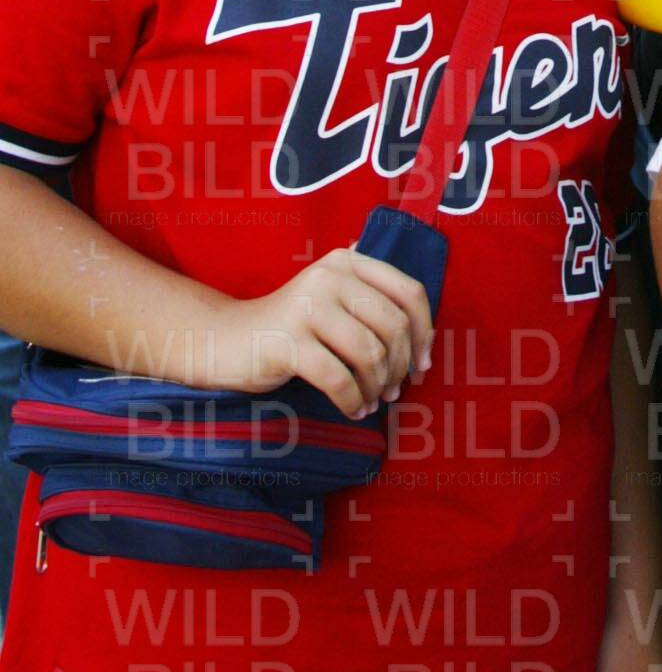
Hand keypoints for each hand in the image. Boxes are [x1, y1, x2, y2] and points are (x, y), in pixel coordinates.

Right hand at [208, 248, 433, 418]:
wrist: (227, 340)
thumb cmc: (291, 327)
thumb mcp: (332, 298)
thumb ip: (369, 297)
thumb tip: (423, 324)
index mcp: (348, 262)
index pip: (409, 291)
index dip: (424, 332)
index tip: (423, 364)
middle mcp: (330, 276)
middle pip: (392, 325)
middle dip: (400, 366)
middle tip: (394, 391)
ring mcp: (308, 306)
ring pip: (368, 353)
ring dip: (377, 387)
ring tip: (372, 401)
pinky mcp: (288, 342)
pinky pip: (339, 378)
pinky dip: (352, 400)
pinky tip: (353, 410)